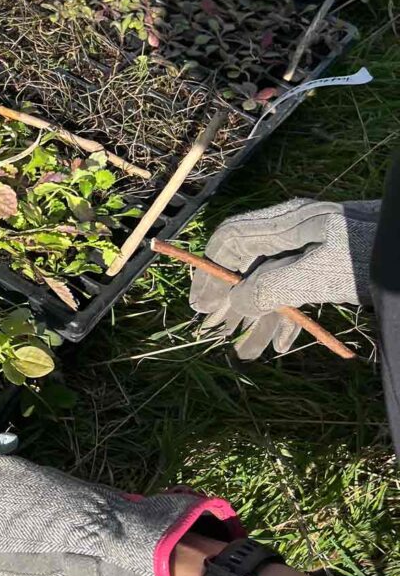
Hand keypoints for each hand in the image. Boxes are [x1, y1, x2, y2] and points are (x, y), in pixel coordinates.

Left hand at [0, 429, 242, 575]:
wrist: (132, 549)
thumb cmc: (58, 520)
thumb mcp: (3, 481)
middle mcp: (0, 574)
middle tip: (0, 454)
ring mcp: (34, 573)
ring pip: (9, 523)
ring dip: (14, 493)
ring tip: (27, 469)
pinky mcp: (63, 565)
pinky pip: (38, 532)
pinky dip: (39, 509)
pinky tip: (54, 492)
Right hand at [190, 199, 379, 359]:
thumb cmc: (373, 257)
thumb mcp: (320, 274)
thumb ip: (272, 287)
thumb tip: (234, 301)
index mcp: (288, 222)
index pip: (230, 239)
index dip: (210, 270)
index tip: (202, 305)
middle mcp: (295, 231)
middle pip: (248, 264)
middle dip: (231, 301)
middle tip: (217, 332)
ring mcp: (315, 248)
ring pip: (272, 282)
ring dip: (258, 317)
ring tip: (247, 352)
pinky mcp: (333, 265)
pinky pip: (297, 290)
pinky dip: (286, 317)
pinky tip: (280, 344)